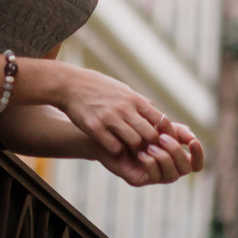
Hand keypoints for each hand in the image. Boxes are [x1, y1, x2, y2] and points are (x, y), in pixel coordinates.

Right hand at [52, 65, 173, 159]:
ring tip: (131, 151)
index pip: (160, 119)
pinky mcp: (95, 128)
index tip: (161, 140)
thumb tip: (155, 111)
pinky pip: (114, 147)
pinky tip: (114, 148)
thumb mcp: (123, 90)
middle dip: (151, 145)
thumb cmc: (100, 88)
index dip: (164, 133)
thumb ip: (139, 101)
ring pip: (134, 142)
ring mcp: (110, 118)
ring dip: (134, 150)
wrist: (72, 85)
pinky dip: (117, 151)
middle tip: (147, 151)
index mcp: (135, 100)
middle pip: (150, 134)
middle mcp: (125, 108)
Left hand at [97, 120, 204, 186]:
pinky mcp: (139, 180)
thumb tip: (192, 137)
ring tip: (151, 145)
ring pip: (172, 175)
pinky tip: (142, 152)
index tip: (193, 142)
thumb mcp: (159, 125)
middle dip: (177, 152)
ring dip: (164, 158)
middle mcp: (168, 169)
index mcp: (176, 157)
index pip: (196, 163)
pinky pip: (153, 176)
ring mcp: (154, 176)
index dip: (198, 154)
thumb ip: (176, 131)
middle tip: (163, 138)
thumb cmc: (136, 127)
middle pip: (186, 169)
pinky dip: (151, 163)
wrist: (110, 132)